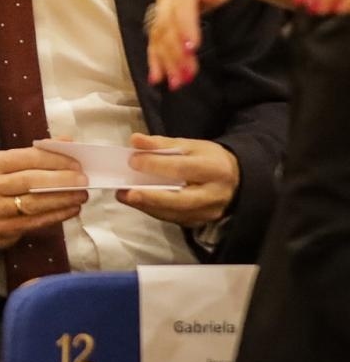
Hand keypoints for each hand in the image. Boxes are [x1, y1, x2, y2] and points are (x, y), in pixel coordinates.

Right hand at [0, 147, 87, 250]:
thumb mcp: (8, 166)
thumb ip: (36, 155)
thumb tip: (68, 143)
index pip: (27, 158)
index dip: (54, 160)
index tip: (77, 164)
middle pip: (30, 181)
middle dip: (61, 180)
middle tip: (84, 180)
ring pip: (34, 203)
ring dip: (62, 199)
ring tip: (82, 195)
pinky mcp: (2, 229)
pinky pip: (35, 222)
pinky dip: (57, 215)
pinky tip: (71, 209)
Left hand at [117, 133, 237, 226]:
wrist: (236, 180)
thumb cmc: (209, 159)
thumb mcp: (191, 146)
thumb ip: (162, 144)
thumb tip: (135, 140)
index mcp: (215, 169)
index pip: (182, 169)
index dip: (156, 165)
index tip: (133, 161)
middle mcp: (214, 194)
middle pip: (180, 199)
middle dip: (150, 197)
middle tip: (126, 192)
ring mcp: (209, 212)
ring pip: (175, 213)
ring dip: (147, 206)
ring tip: (125, 196)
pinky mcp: (200, 222)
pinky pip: (174, 219)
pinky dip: (154, 211)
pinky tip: (139, 202)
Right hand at [146, 0, 264, 88]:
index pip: (183, 1)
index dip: (186, 25)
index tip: (194, 48)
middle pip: (167, 21)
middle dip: (175, 50)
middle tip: (187, 77)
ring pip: (160, 31)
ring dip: (167, 58)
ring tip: (178, 83)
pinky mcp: (164, 11)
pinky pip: (157, 35)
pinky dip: (157, 55)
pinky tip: (158, 76)